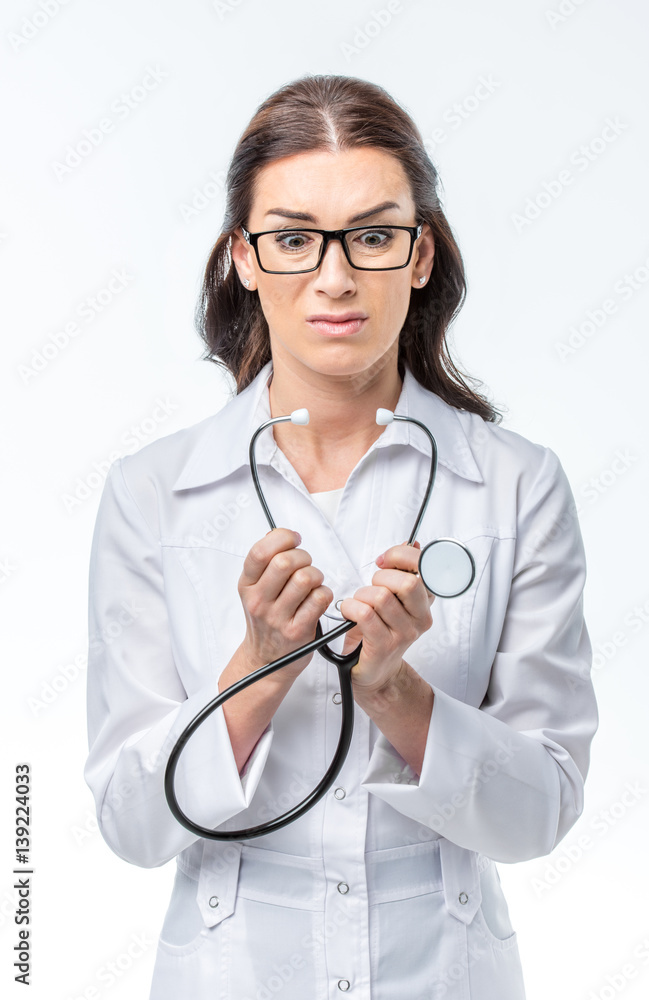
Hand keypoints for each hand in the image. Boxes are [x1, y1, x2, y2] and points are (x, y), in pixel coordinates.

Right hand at [238, 528, 332, 680]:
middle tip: (305, 564)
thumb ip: (265, 562)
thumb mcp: (254, 589)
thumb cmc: (265, 620)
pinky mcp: (298, 631)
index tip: (293, 539)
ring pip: (306, 579)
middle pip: (285, 562)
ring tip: (313, 583)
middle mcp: (259, 601)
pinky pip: (319, 599)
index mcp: (247, 585)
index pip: (260, 552)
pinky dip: (324, 593)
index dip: (282, 538)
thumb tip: (278, 534)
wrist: (266, 661)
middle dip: (303, 557)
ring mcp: (278, 618)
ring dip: (316, 575)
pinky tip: (317, 599)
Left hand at [339, 540, 434, 694]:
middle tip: (371, 587)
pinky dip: (350, 608)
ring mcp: (404, 634)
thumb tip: (412, 543)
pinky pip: (365, 614)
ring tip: (359, 604)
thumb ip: (403, 570)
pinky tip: (349, 612)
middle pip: (408, 583)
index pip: (425, 568)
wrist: (375, 671)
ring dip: (361, 596)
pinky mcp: (384, 646)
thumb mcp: (394, 597)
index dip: (401, 556)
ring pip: (380, 597)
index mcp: (425, 602)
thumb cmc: (381, 631)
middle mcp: (420, 618)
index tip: (384, 560)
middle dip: (381, 577)